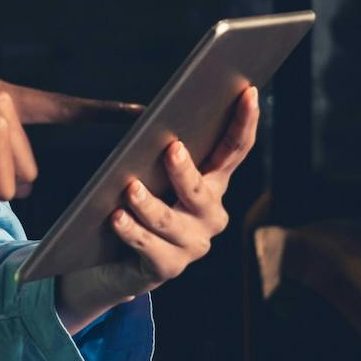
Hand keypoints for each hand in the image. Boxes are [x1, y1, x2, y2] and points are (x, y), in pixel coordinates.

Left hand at [53, 86, 258, 334]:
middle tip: (171, 149)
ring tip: (130, 188)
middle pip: (201, 189)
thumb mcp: (149, 171)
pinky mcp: (169, 267)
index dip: (245, 121)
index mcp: (212, 183)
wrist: (112, 260)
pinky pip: (150, 247)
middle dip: (185, 171)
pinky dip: (131, 231)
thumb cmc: (135, 203)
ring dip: (148, 204)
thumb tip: (149, 116)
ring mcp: (193, 244)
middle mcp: (210, 214)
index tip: (248, 92)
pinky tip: (116, 217)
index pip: (235, 149)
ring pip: (170, 220)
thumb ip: (156, 147)